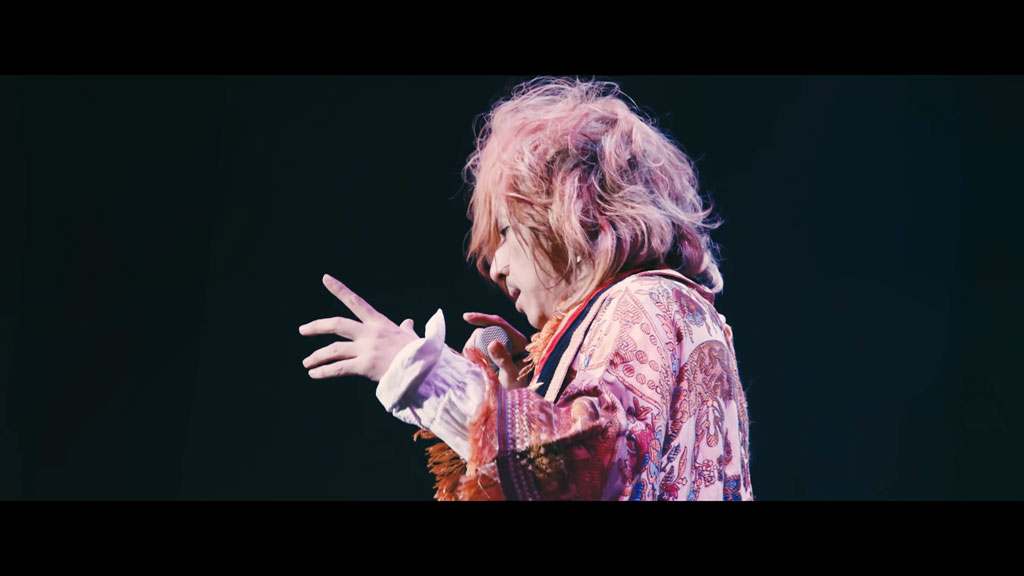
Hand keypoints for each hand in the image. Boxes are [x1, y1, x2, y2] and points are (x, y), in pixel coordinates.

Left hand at [299, 274, 418, 381]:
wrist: (424, 369)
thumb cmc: (420, 353)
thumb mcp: (410, 336)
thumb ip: (406, 329)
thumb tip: (408, 322)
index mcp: (379, 322)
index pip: (355, 301)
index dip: (339, 289)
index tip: (325, 278)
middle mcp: (369, 333)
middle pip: (336, 325)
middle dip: (317, 326)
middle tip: (302, 330)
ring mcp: (366, 349)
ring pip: (334, 349)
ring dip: (317, 356)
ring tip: (307, 363)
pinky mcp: (365, 366)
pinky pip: (339, 368)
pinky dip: (324, 371)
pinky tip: (314, 374)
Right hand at [462, 312, 530, 389]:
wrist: (521, 396)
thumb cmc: (519, 388)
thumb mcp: (512, 375)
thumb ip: (504, 360)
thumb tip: (492, 343)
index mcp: (518, 340)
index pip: (498, 322)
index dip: (482, 318)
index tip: (466, 317)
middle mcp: (510, 340)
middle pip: (486, 331)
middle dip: (474, 341)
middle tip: (471, 359)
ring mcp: (501, 346)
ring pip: (481, 340)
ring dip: (473, 350)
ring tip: (476, 366)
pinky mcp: (494, 353)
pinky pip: (479, 348)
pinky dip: (473, 355)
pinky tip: (474, 366)